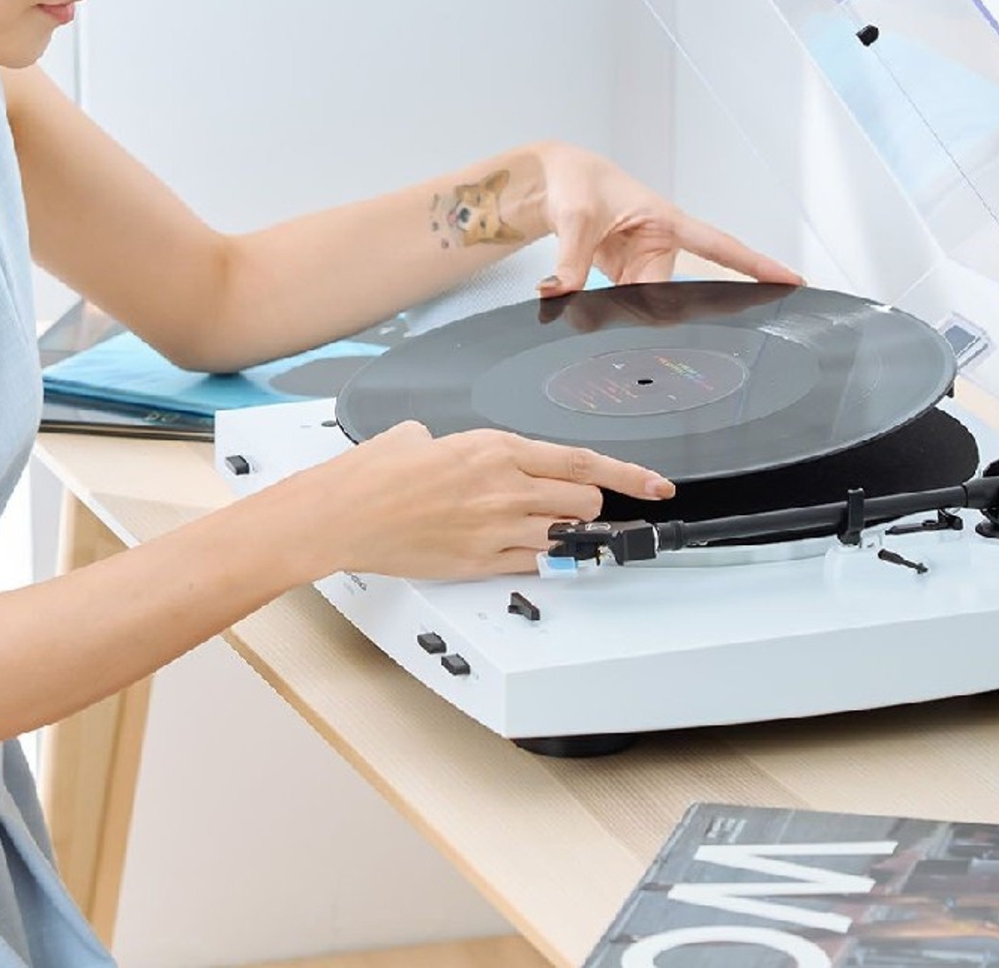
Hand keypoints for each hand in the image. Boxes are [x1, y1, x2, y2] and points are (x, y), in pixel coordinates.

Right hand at [301, 420, 673, 579]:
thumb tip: (455, 448)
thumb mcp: (420, 436)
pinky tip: (524, 549)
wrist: (342, 513)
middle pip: (584, 500)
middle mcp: (503, 487)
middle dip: (586, 502)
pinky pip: (533, 563)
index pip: (581, 461)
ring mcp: (495, 529)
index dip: (629, 474)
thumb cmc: (372, 474)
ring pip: (564, 534)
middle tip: (570, 502)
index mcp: (494, 448)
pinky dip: (538, 557)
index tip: (656, 484)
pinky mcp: (480, 562)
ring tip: (543, 526)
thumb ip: (456, 442)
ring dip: (564, 531)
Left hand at [530, 141, 802, 295]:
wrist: (554, 181)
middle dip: (647, 310)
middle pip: (671, 295)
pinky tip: (593, 313)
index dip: (757, 266)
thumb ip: (571, 260)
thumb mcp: (575, 218)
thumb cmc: (577, 181)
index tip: (792, 281)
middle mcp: (662, 246)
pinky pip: (627, 305)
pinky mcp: (624, 277)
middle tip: (613, 315)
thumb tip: (561, 294)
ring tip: (589, 307)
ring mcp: (643, 264)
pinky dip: (610, 313)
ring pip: (647, 306)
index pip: (721, 248)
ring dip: (623, 314)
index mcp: (666, 221)